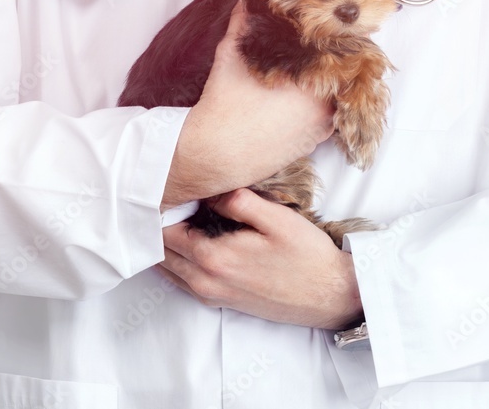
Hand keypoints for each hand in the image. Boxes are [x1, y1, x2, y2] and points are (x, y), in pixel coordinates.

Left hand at [157, 188, 363, 330]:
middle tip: (178, 199)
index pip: (163, 229)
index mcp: (213, 257)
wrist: (327, 295)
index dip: (165, 206)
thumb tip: (209, 193)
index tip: (178, 187)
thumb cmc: (306, 256)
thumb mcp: (277, 218)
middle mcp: (204, 280)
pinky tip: (197, 241)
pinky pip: (183, 280)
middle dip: (161, 224)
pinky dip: (179, 260)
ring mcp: (210, 294)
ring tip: (186, 216)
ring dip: (168, 243)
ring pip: (168, 267)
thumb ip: (239, 201)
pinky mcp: (220, 301)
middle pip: (160, 250)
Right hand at [161, 0, 333, 208]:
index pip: (338, 52)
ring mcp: (321, 127)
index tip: (327, 27)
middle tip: (323, 46)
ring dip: (330, 85)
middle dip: (334, 62)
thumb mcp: (231, 56)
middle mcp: (323, 105)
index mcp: (310, 81)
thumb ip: (242, 23)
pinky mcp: (313, 144)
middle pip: (341, 76)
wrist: (213, 154)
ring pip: (337, 98)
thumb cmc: (222, 105)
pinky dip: (323, 107)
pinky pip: (329, 119)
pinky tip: (309, 96)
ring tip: (317, 69)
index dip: (334, 39)